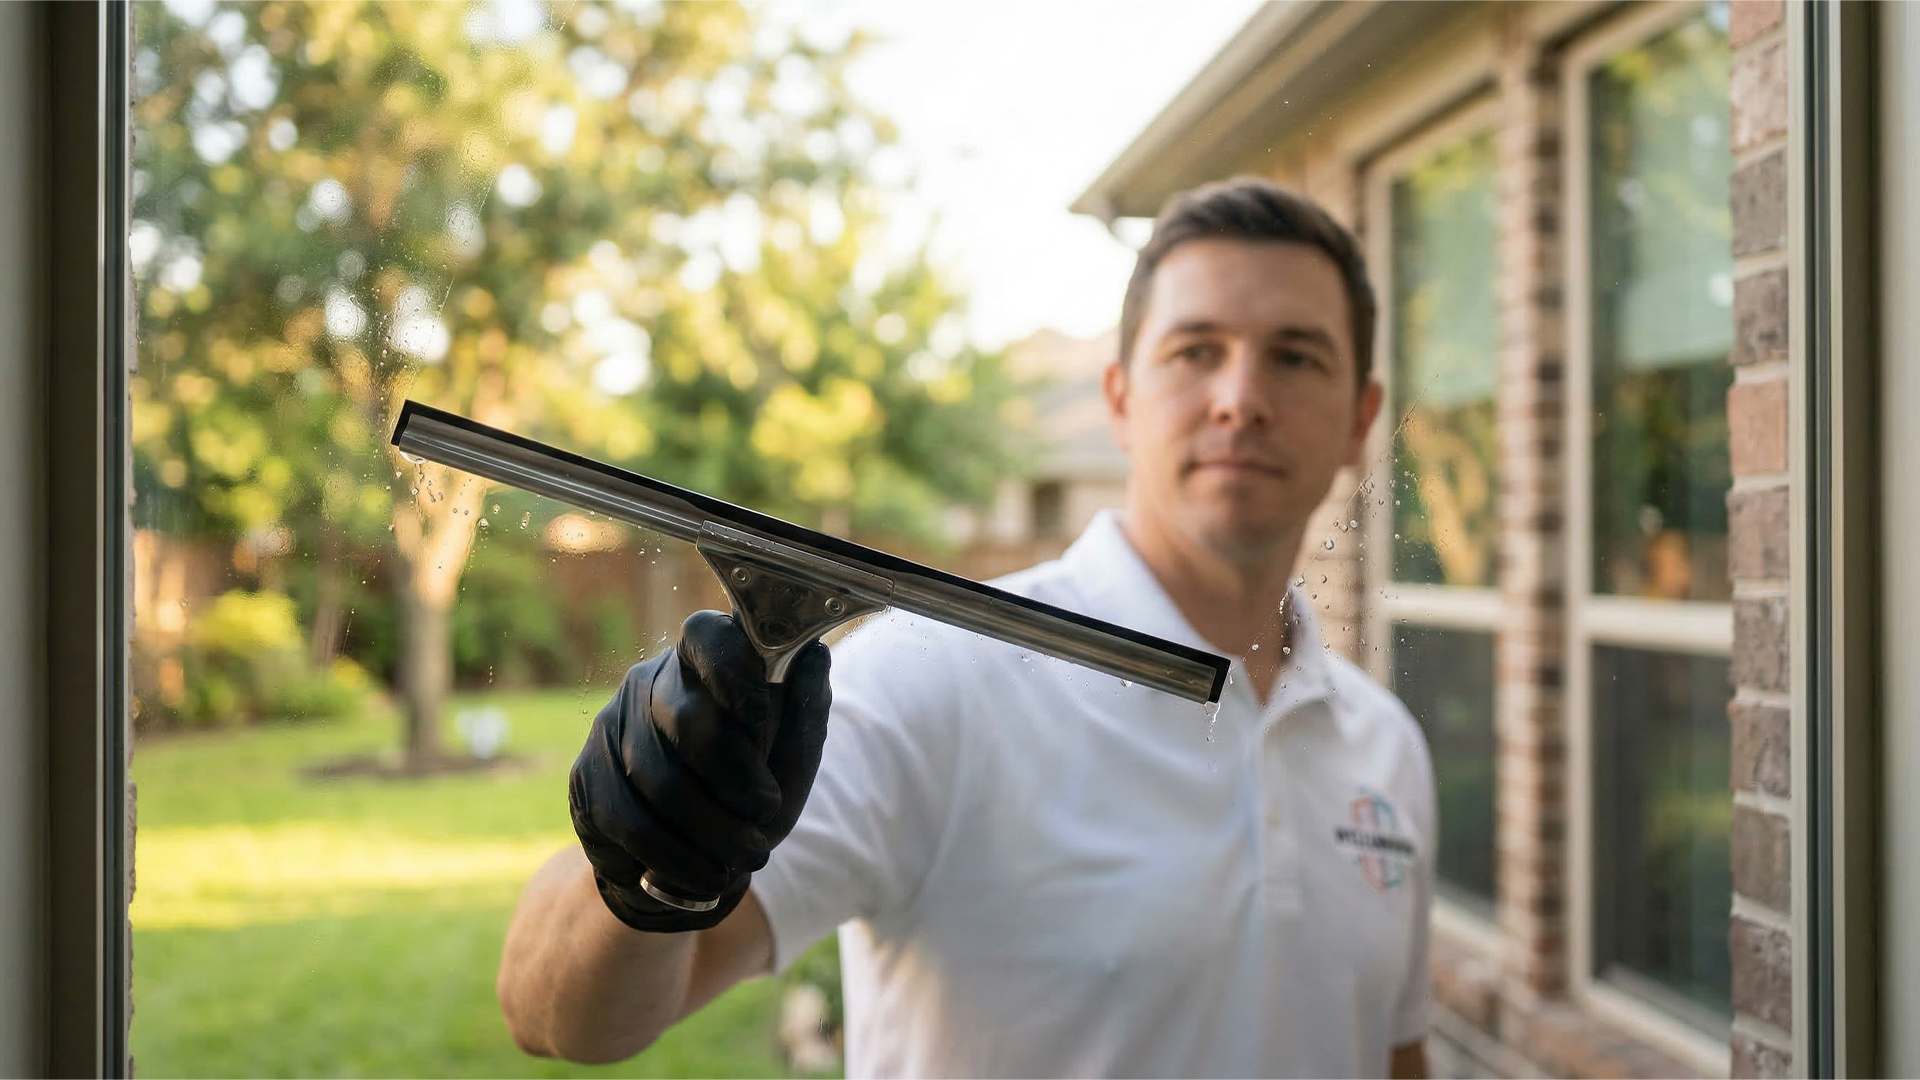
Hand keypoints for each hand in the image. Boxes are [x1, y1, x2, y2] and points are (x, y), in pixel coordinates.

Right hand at [569, 610, 831, 932]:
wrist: (685, 863)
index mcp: (703, 663)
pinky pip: (628, 819)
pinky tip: (703, 876)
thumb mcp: (789, 766)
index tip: (760, 720)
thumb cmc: (747, 801)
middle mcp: (650, 682)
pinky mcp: (586, 776)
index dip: (734, 676)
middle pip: (687, 719)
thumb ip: (804, 716)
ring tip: (745, 859)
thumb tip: (815, 655)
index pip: (708, 637)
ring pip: (658, 779)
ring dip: (710, 831)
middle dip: (735, 779)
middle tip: (767, 817)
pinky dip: (673, 857)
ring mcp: (611, 726)